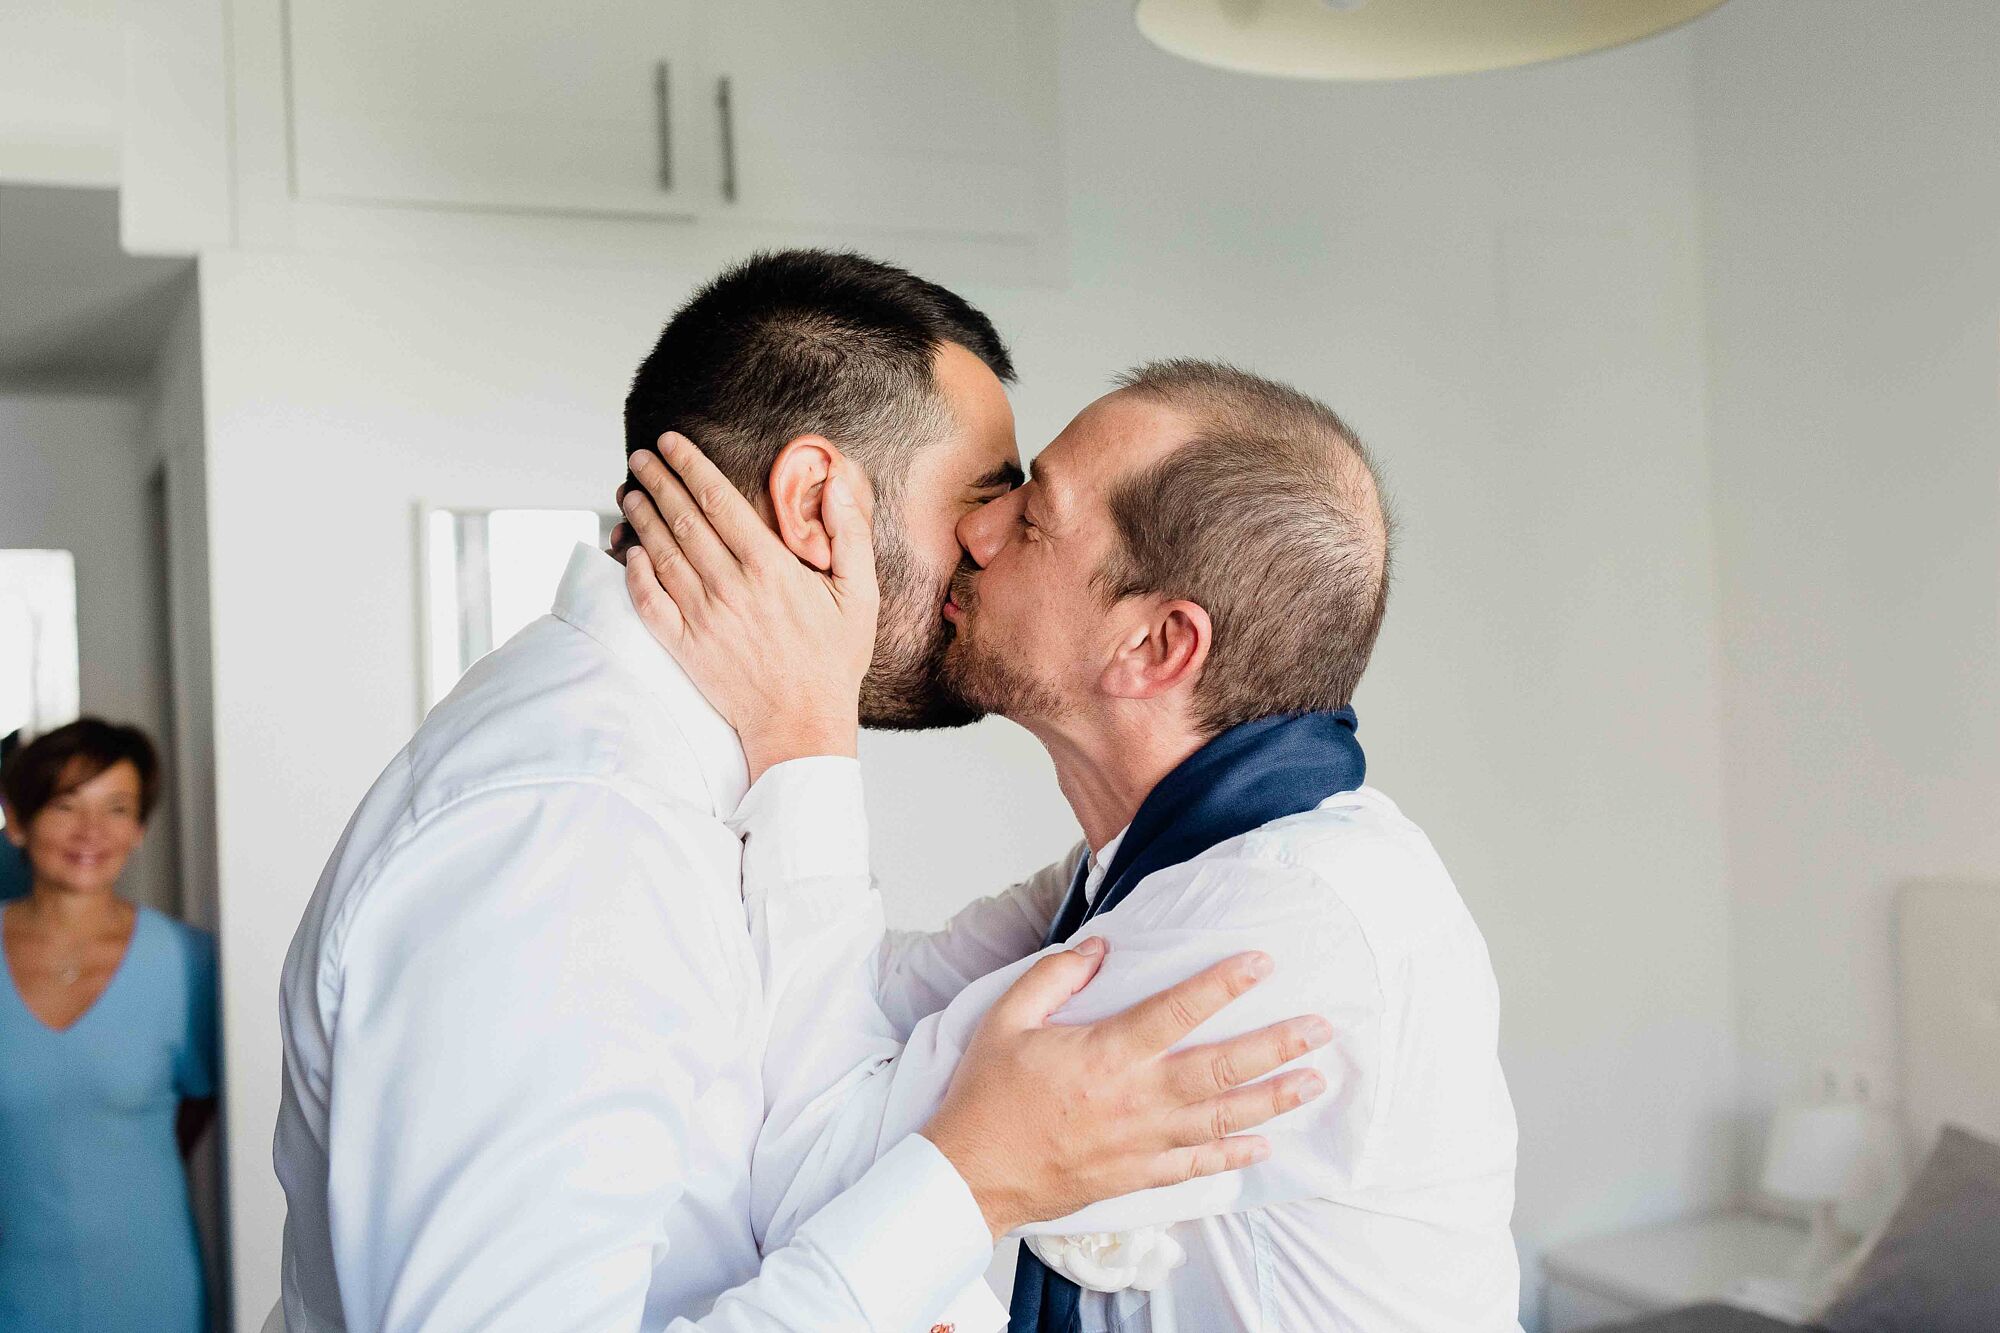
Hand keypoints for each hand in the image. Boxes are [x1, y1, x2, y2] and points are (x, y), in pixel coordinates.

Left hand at [619, 433, 878, 782]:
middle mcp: (729, 586)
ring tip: (629, 492)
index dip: (689, 465)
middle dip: (657, 481)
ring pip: (661, 553)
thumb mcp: (859, 593)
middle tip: (641, 457)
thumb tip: (837, 483)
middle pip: (682, 518)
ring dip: (641, 517)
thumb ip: (850, 534)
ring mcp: (702, 617)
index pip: (717, 499)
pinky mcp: (684, 646)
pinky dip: (635, 572)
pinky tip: (630, 551)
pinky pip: (649, 600)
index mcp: (769, 567)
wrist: (802, 723)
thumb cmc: (833, 659)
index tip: (671, 443)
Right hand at [921, 939, 1330, 1239]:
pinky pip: (1197, 1164)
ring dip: (1272, 1100)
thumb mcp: (1007, 1019)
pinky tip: (1263, 1145)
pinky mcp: (1137, 1175)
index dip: (1222, 984)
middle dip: (1276, 1047)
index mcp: (1107, 1054)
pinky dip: (1233, 1155)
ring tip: (1314, 1082)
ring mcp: (1142, 1142)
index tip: (1261, 963)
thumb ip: (1056, 976)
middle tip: (1321, 1031)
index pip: (1178, 1011)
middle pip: (1221, 1070)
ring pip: (1222, 1119)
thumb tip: (1100, 948)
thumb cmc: (988, 1097)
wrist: (971, 1175)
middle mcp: (1136, 1099)